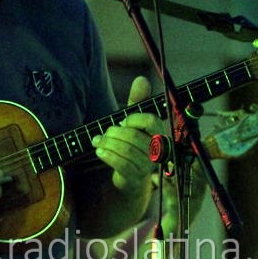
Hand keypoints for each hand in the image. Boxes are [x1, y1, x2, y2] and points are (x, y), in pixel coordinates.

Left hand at [92, 75, 161, 195]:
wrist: (128, 178)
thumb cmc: (131, 144)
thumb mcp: (133, 121)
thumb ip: (137, 101)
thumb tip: (142, 79)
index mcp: (160, 134)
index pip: (152, 122)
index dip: (134, 118)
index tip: (122, 120)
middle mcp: (158, 151)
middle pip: (134, 136)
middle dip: (113, 132)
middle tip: (103, 132)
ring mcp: (148, 167)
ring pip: (126, 150)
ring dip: (107, 143)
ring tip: (97, 140)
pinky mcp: (136, 179)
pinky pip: (121, 164)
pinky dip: (107, 154)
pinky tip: (99, 151)